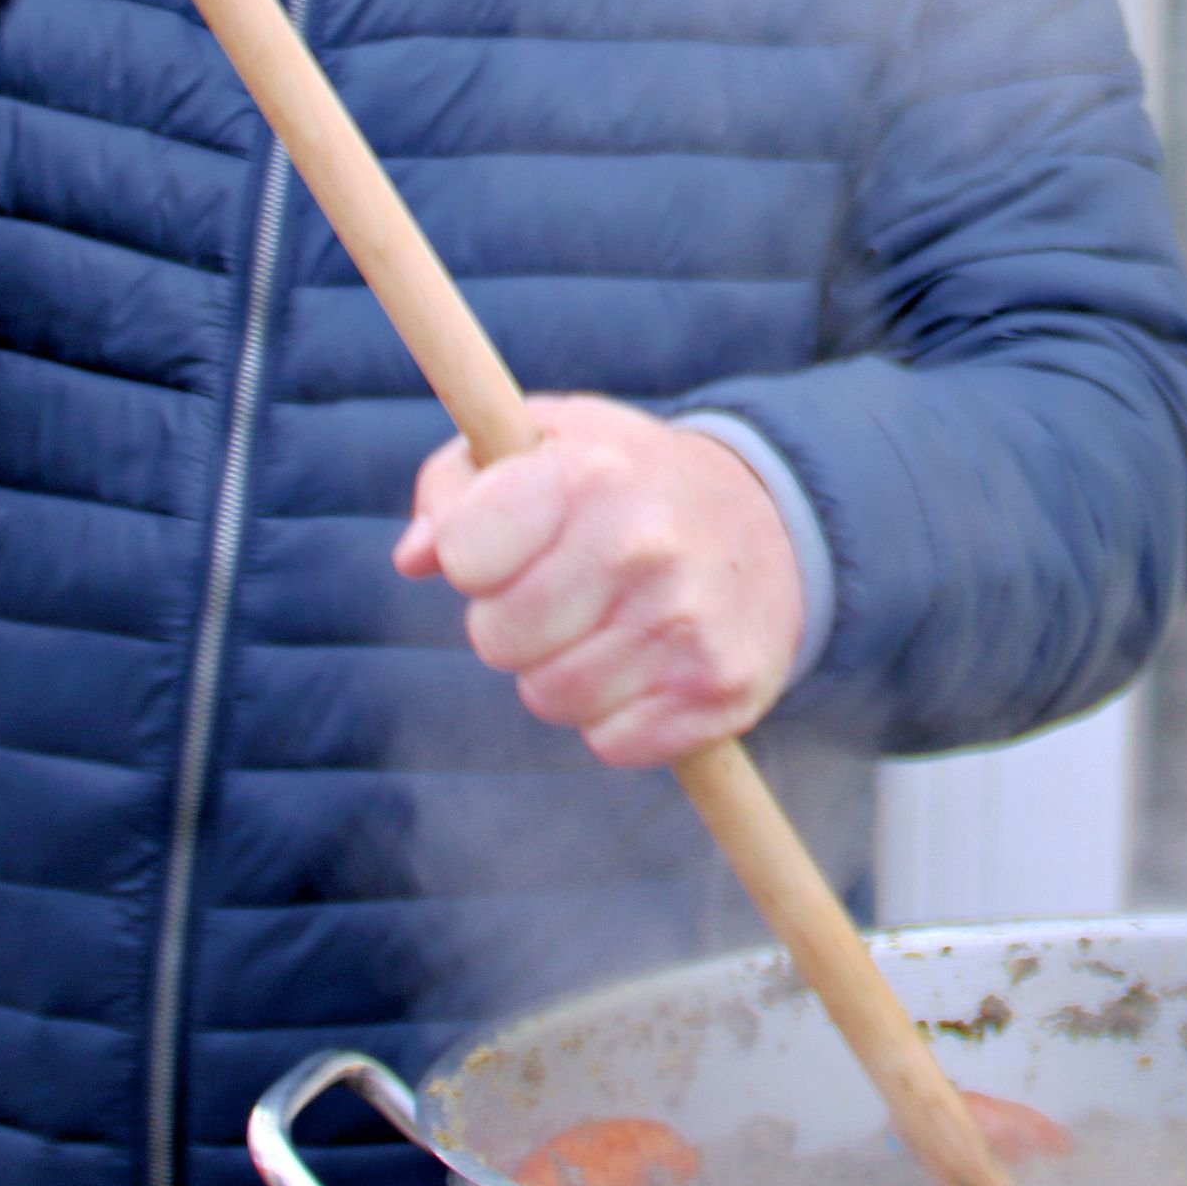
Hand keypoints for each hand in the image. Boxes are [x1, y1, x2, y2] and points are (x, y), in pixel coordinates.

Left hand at [391, 396, 805, 766]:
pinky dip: (620, 716)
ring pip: (551, 699)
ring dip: (564, 674)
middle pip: (496, 640)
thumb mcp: (544, 442)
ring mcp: (686, 622)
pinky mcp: (719, 690)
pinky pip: (613, 743)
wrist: (772, 520)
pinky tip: (650, 663)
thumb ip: (457, 484)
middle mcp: (642, 546)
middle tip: (563, 592)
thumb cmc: (625, 481)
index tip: (511, 543)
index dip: (475, 557)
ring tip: (610, 625)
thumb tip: (414, 558)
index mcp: (589, 473)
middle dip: (514, 623)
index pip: (463, 555)